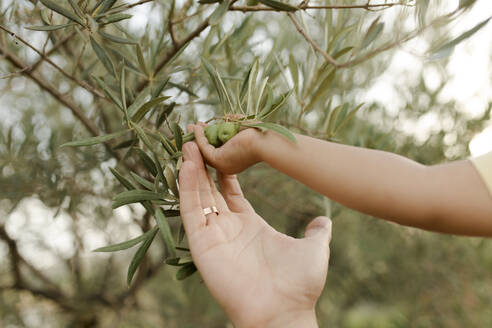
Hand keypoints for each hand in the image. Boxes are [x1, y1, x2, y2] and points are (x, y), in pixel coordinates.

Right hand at [179, 142, 331, 327]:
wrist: (284, 312)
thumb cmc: (298, 285)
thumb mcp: (313, 249)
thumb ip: (316, 232)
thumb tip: (324, 220)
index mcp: (250, 225)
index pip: (230, 190)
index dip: (224, 169)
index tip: (222, 147)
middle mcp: (228, 228)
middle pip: (210, 188)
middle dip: (203, 163)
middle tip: (197, 137)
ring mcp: (213, 235)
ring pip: (197, 195)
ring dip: (192, 169)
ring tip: (190, 142)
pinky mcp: (201, 243)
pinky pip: (191, 210)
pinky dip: (187, 186)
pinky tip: (187, 163)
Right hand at [192, 123, 261, 173]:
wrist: (266, 141)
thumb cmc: (260, 134)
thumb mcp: (243, 128)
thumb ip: (235, 124)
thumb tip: (228, 117)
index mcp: (234, 160)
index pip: (216, 150)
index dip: (207, 139)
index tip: (203, 127)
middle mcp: (227, 165)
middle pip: (207, 151)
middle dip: (198, 139)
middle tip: (192, 127)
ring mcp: (222, 164)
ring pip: (203, 150)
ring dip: (195, 137)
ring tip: (190, 126)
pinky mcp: (218, 160)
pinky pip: (204, 147)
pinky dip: (199, 137)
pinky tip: (196, 127)